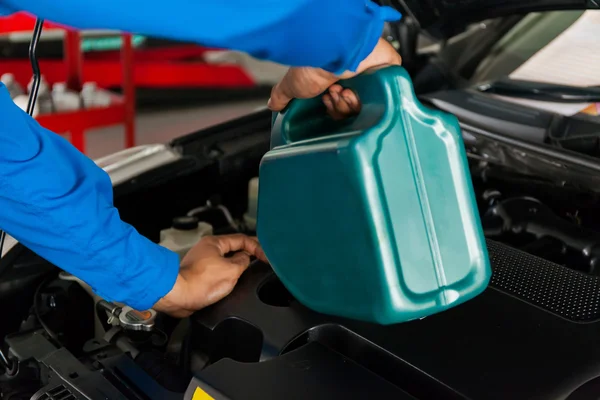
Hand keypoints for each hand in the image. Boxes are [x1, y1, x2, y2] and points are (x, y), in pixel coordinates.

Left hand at [153, 234, 266, 317]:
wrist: (178, 295)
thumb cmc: (200, 282)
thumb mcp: (231, 270)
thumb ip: (242, 262)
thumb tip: (245, 259)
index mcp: (215, 243)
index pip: (242, 239)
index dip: (256, 247)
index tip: (265, 257)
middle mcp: (208, 249)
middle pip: (234, 248)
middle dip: (248, 254)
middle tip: (261, 260)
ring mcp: (203, 262)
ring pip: (226, 260)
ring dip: (237, 265)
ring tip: (248, 271)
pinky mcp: (200, 274)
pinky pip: (219, 271)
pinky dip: (228, 274)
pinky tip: (234, 281)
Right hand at [268, 38, 401, 119]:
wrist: (332, 50)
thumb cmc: (314, 62)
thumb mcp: (292, 84)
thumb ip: (282, 95)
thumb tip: (272, 104)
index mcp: (336, 77)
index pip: (339, 104)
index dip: (332, 108)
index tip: (324, 102)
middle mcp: (354, 76)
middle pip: (351, 108)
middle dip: (339, 107)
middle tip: (331, 95)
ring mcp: (370, 76)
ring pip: (365, 106)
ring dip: (348, 103)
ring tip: (340, 90)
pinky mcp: (386, 73)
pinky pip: (381, 99)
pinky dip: (363, 100)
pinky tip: (353, 91)